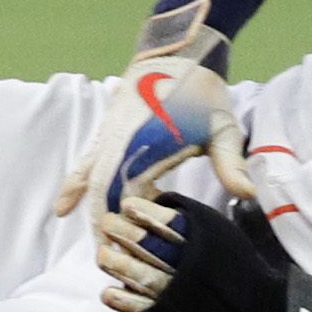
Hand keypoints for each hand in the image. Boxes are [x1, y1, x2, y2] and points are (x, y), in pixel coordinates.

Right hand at [53, 1, 256, 228]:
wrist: (177, 53)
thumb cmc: (203, 93)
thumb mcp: (223, 128)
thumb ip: (231, 164)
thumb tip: (248, 196)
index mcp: (149, 143)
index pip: (131, 192)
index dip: (128, 222)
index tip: (133, 249)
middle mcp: (122, 140)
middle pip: (103, 190)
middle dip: (104, 224)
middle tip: (110, 258)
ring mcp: (110, 134)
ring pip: (90, 178)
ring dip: (91, 210)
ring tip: (96, 241)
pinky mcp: (107, 131)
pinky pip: (85, 163)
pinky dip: (74, 186)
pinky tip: (62, 208)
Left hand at [94, 191, 311, 311]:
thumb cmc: (238, 272)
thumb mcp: (222, 234)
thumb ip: (191, 217)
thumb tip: (157, 198)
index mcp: (202, 242)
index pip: (162, 220)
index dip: (140, 211)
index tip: (126, 205)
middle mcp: (185, 266)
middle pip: (142, 243)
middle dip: (120, 231)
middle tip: (108, 223)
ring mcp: (173, 294)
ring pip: (133, 272)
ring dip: (113, 261)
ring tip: (103, 253)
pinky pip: (133, 305)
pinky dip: (118, 296)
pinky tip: (108, 289)